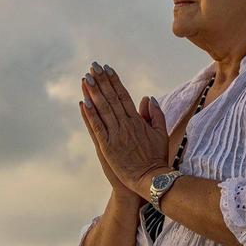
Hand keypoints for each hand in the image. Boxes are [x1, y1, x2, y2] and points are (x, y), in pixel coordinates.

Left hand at [79, 61, 168, 197]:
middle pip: (112, 98)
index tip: (108, 69)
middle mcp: (126, 124)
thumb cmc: (157, 158)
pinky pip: (97, 127)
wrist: (151, 179)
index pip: (124, 96)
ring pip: (103, 110)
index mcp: (138, 120)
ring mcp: (116, 135)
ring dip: (94, 93)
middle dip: (102, 81)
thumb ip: (155, 115)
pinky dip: (90, 114)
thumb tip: (149, 98)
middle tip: (93, 66)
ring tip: (87, 78)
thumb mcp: (161, 134)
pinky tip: (84, 102)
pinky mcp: (107, 147)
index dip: (115, 81)